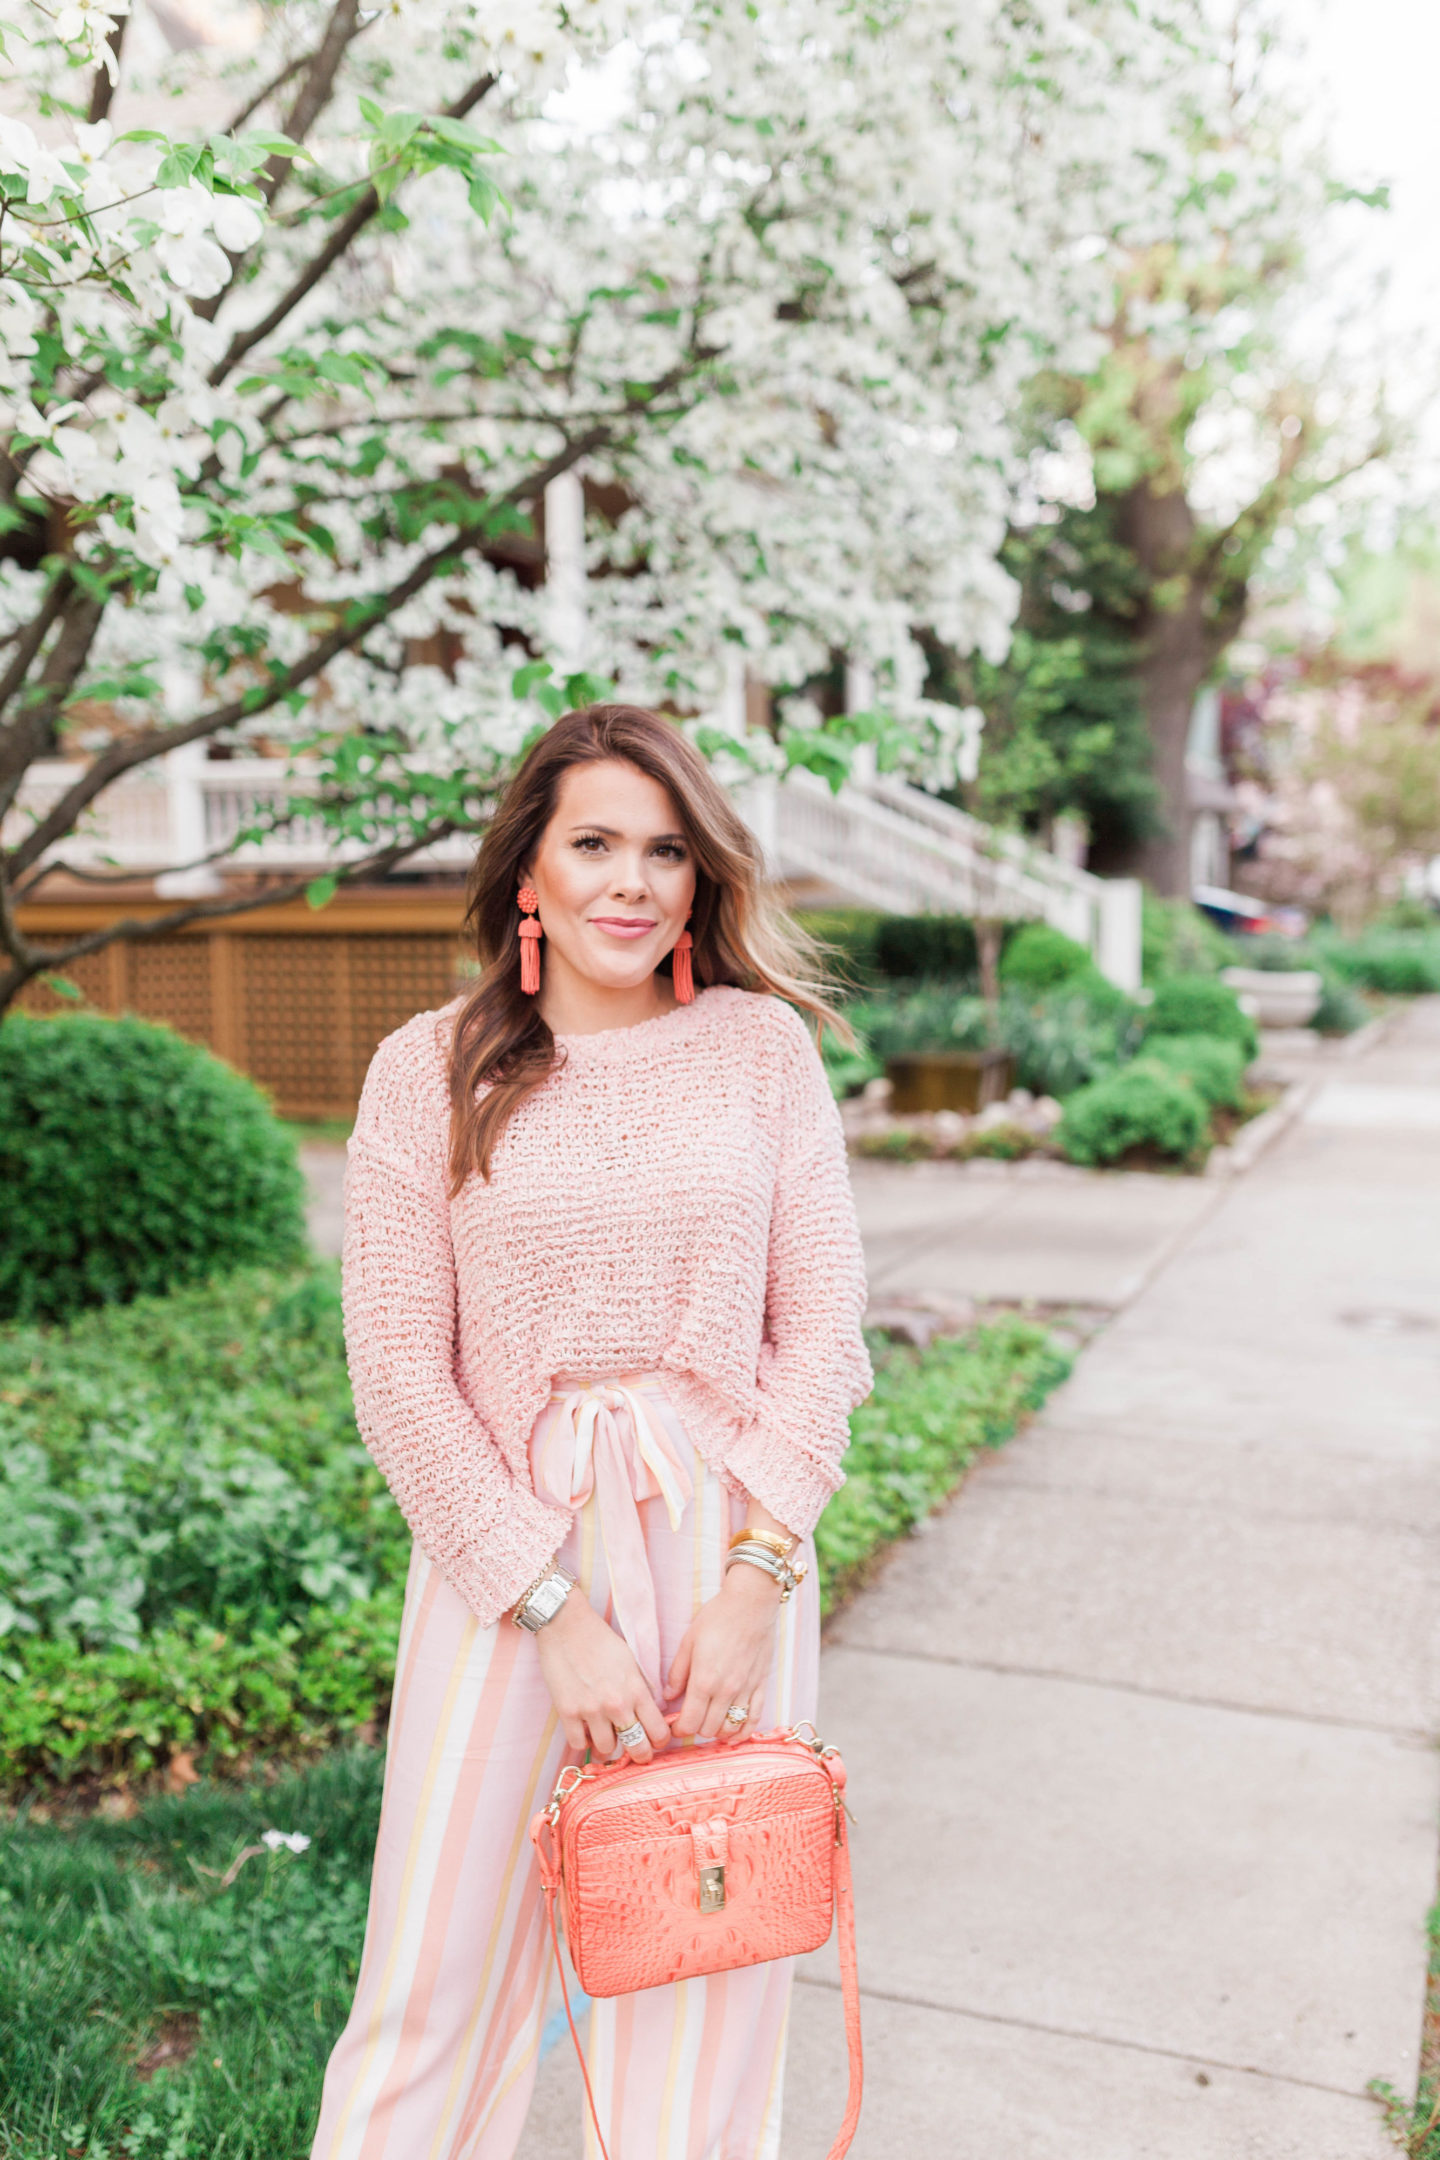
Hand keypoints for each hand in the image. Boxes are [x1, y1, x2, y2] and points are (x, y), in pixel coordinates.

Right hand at [533, 1591, 670, 1761]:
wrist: (566, 1625)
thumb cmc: (600, 1639)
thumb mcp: (630, 1661)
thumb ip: (640, 1689)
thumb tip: (649, 1713)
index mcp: (636, 1689)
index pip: (658, 1731)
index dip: (659, 1741)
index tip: (654, 1740)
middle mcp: (616, 1704)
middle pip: (637, 1748)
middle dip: (640, 1754)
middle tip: (635, 1751)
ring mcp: (591, 1710)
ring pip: (607, 1750)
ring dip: (608, 1746)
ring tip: (606, 1735)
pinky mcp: (567, 1712)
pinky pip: (579, 1745)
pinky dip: (583, 1742)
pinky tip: (586, 1731)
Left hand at [667, 1561, 781, 1742]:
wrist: (750, 1604)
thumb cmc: (717, 1618)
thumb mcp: (688, 1641)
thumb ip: (677, 1672)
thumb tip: (668, 1696)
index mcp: (704, 1680)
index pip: (689, 1723)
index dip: (679, 1730)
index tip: (675, 1726)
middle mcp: (726, 1691)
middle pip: (708, 1729)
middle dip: (696, 1729)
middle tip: (690, 1720)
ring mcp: (746, 1690)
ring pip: (730, 1728)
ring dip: (717, 1732)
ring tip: (709, 1723)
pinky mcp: (761, 1686)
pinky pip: (754, 1719)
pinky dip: (743, 1732)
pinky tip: (734, 1734)